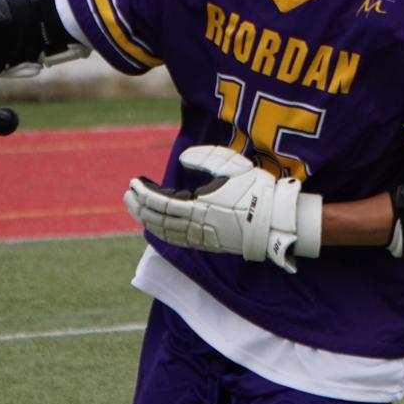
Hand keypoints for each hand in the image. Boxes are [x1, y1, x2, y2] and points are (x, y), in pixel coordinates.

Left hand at [123, 146, 319, 272]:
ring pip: (166, 232)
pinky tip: (157, 226)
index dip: (144, 194)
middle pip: (159, 219)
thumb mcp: (231, 165)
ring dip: (148, 221)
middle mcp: (197, 225)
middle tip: (128, 196)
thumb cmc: (255, 188)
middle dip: (140, 208)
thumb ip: (203, 160)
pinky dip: (163, 233)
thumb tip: (182, 161)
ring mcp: (203, 237)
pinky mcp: (210, 243)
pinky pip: (179, 240)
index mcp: (199, 206)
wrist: (276, 219)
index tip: (134, 182)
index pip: (161, 202)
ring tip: (137, 210)